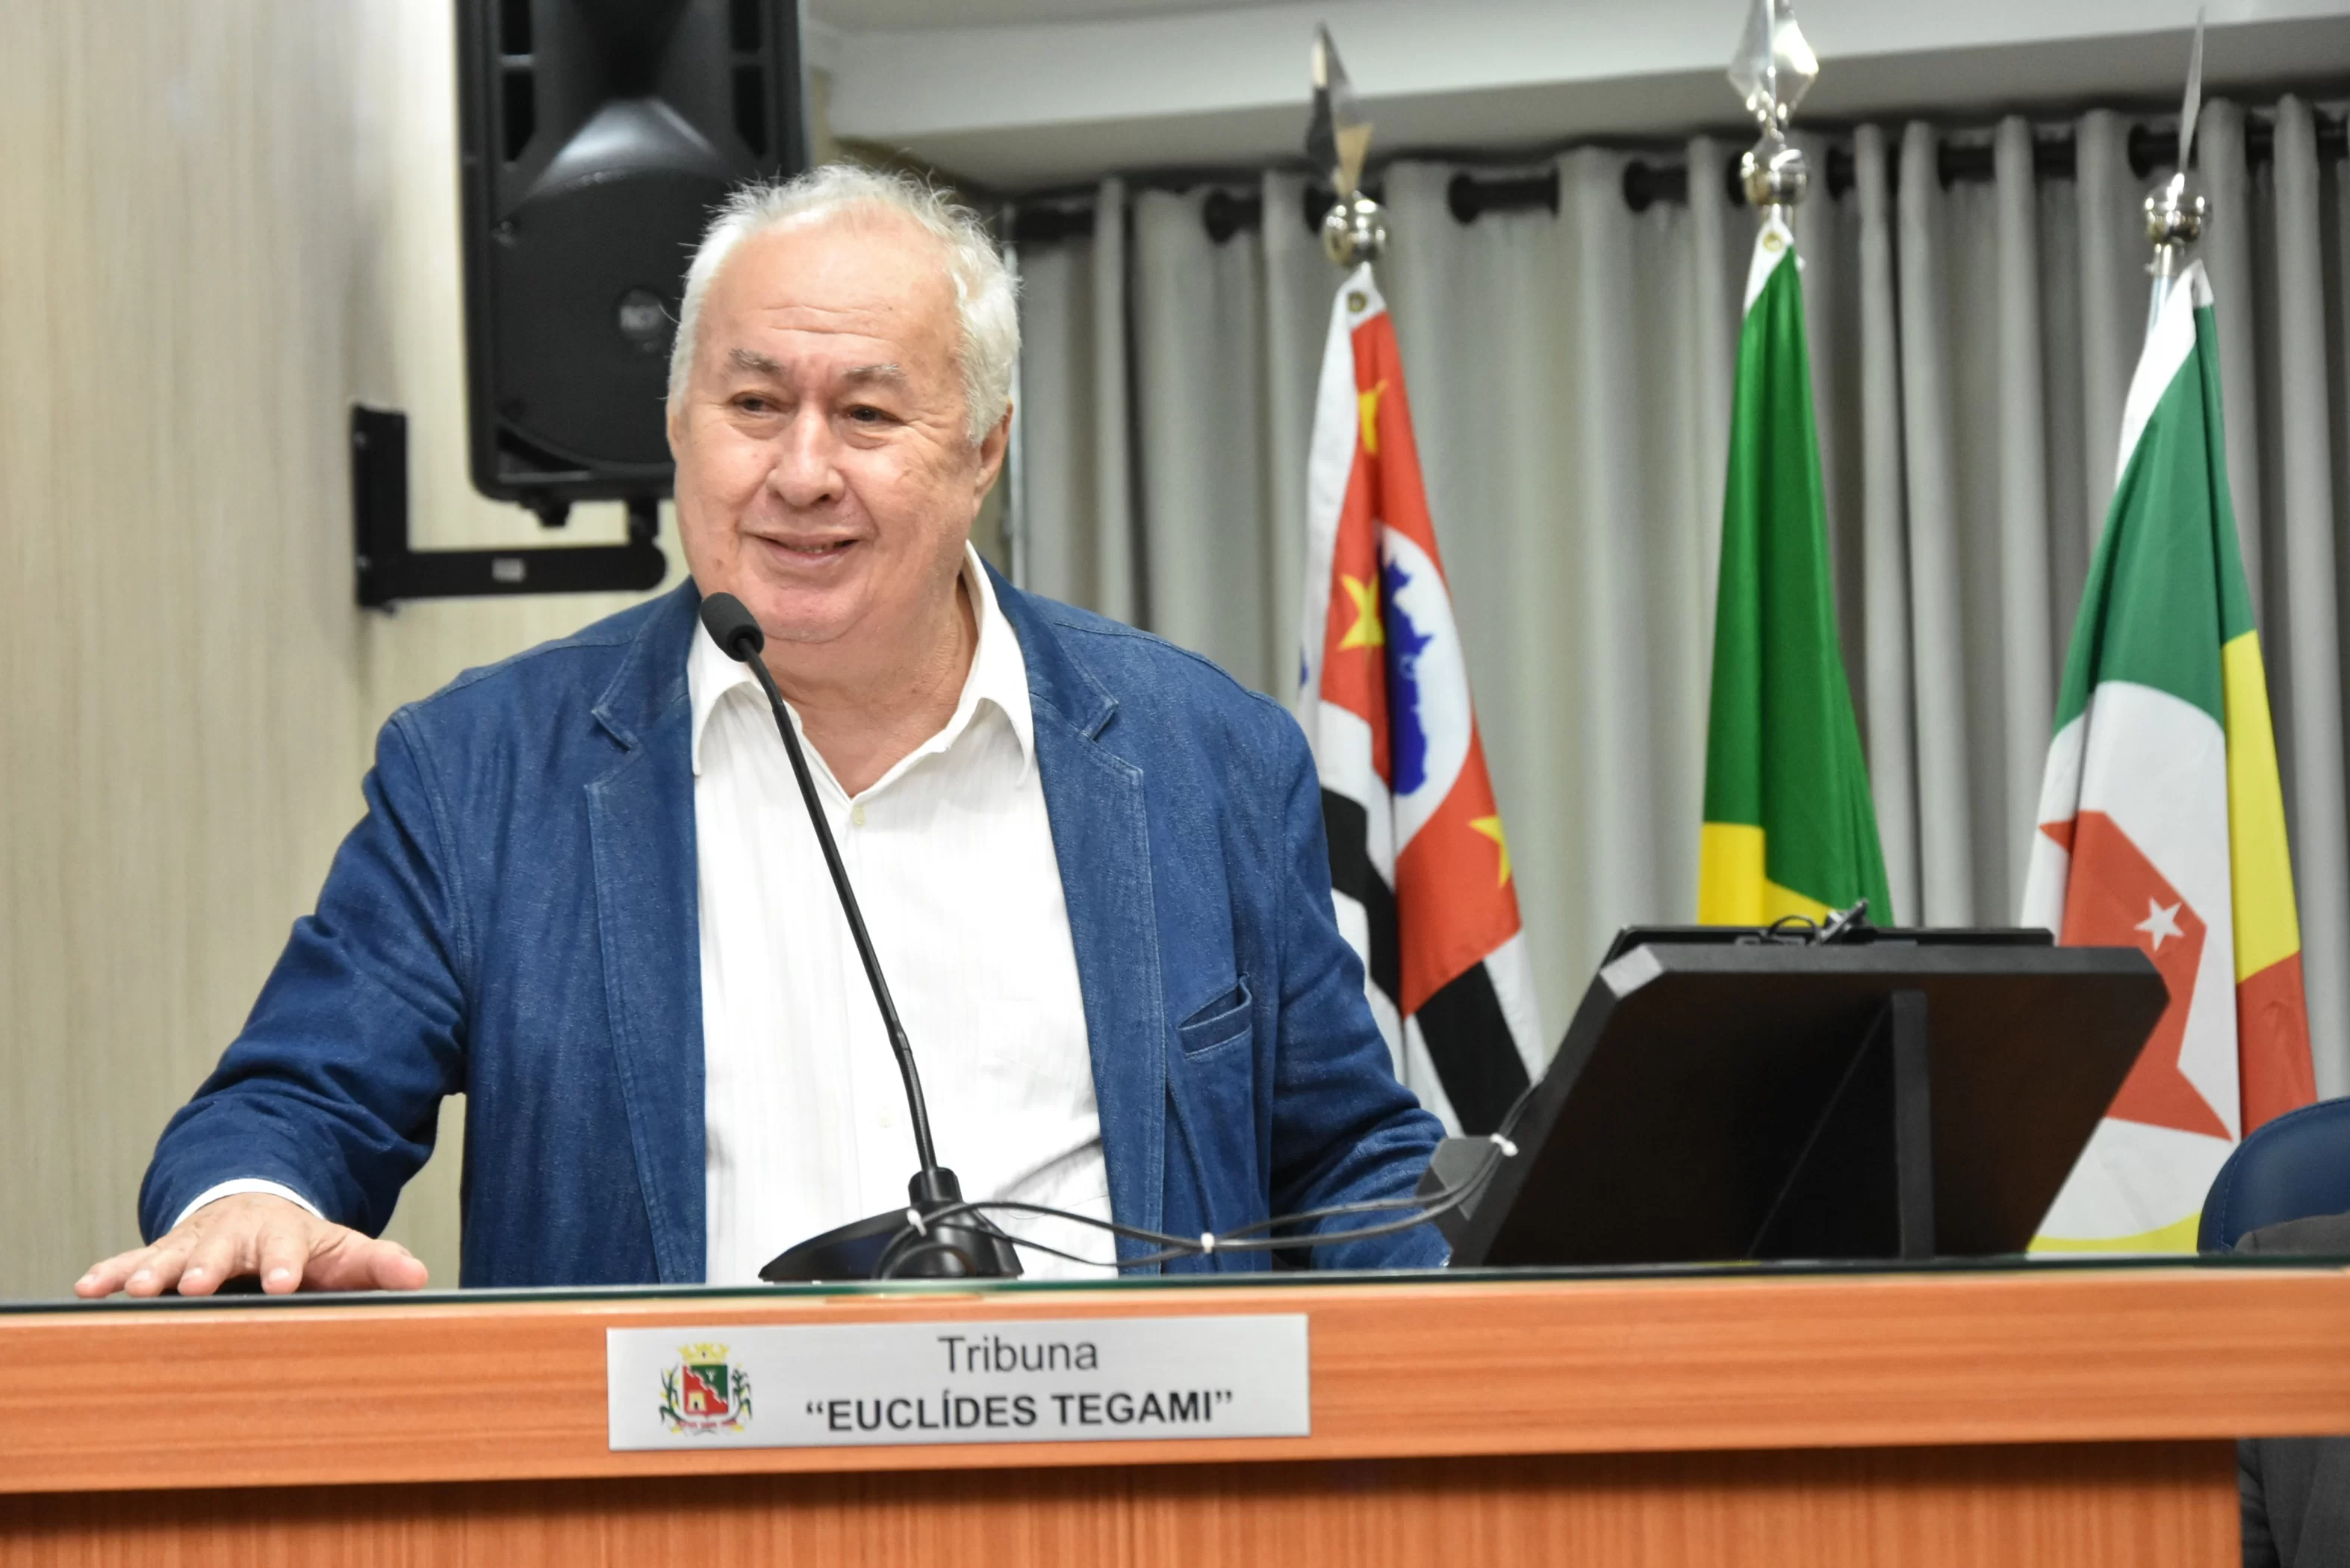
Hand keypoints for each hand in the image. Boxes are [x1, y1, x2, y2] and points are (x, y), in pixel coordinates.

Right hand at [74, 1192, 429, 1297]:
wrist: (257, 1206)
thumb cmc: (304, 1242)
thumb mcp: (345, 1249)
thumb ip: (379, 1264)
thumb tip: (419, 1278)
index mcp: (284, 1233)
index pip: (288, 1248)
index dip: (286, 1264)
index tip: (284, 1283)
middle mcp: (235, 1234)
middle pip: (222, 1249)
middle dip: (209, 1266)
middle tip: (196, 1287)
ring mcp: (195, 1242)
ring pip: (172, 1254)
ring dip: (154, 1272)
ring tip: (139, 1292)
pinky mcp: (164, 1252)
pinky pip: (133, 1260)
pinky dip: (112, 1272)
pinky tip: (88, 1290)